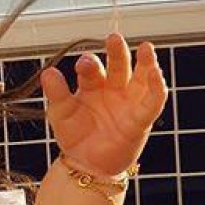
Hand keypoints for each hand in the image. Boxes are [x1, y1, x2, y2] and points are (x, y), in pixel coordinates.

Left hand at [40, 32, 167, 177]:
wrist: (86, 166)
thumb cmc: (75, 137)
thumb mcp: (61, 114)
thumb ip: (56, 93)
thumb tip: (47, 72)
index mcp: (93, 85)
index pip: (93, 69)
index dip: (89, 64)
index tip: (82, 63)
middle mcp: (114, 89)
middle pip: (119, 65)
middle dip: (117, 52)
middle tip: (113, 38)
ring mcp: (129, 102)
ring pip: (142, 77)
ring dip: (146, 61)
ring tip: (146, 47)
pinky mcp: (141, 119)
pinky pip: (153, 100)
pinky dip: (157, 86)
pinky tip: (156, 72)